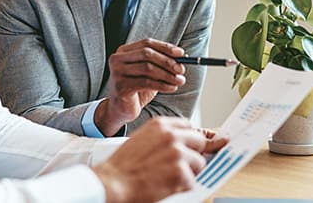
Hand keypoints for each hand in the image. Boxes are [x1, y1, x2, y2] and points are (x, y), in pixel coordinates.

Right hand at [92, 117, 227, 202]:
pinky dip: (181, 187)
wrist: (112, 183)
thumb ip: (163, 137)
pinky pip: (192, 181)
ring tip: (167, 178)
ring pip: (199, 163)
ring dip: (188, 173)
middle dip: (193, 155)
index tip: (195, 146)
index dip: (191, 139)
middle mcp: (172, 135)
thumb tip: (186, 142)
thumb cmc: (124, 165)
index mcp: (161, 124)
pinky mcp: (180, 171)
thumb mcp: (143, 140)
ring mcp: (178, 152)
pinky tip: (165, 186)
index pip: (189, 127)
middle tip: (179, 167)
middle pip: (200, 142)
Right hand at [95, 39, 185, 134]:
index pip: (147, 43)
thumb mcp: (149, 73)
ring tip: (180, 80)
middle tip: (181, 69)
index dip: (165, 47)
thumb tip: (182, 57)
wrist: (121, 109)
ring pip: (148, 68)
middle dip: (167, 61)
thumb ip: (161, 63)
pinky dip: (162, 85)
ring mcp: (117, 73)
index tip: (181, 53)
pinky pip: (146, 83)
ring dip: (167, 75)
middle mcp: (117, 59)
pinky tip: (172, 88)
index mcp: (124, 51)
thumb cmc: (136, 88)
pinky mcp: (121, 87)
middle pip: (147, 54)